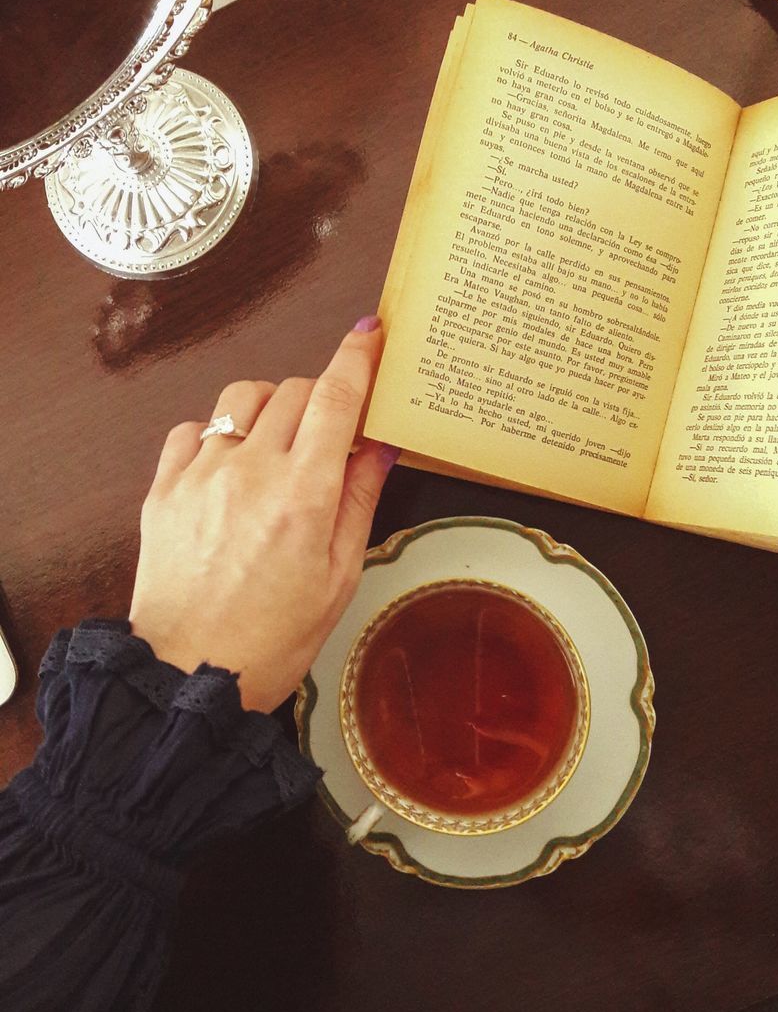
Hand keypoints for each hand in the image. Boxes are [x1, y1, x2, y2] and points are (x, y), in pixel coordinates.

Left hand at [129, 318, 397, 710]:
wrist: (187, 677)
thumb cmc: (270, 640)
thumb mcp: (338, 576)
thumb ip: (359, 500)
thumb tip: (380, 445)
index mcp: (304, 496)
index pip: (337, 398)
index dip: (358, 357)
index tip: (370, 334)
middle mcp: (251, 472)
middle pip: (295, 389)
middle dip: (321, 397)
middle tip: (330, 432)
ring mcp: (201, 476)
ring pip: (242, 397)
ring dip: (269, 407)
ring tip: (277, 445)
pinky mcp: (163, 489)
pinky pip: (193, 429)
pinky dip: (218, 434)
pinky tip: (229, 467)